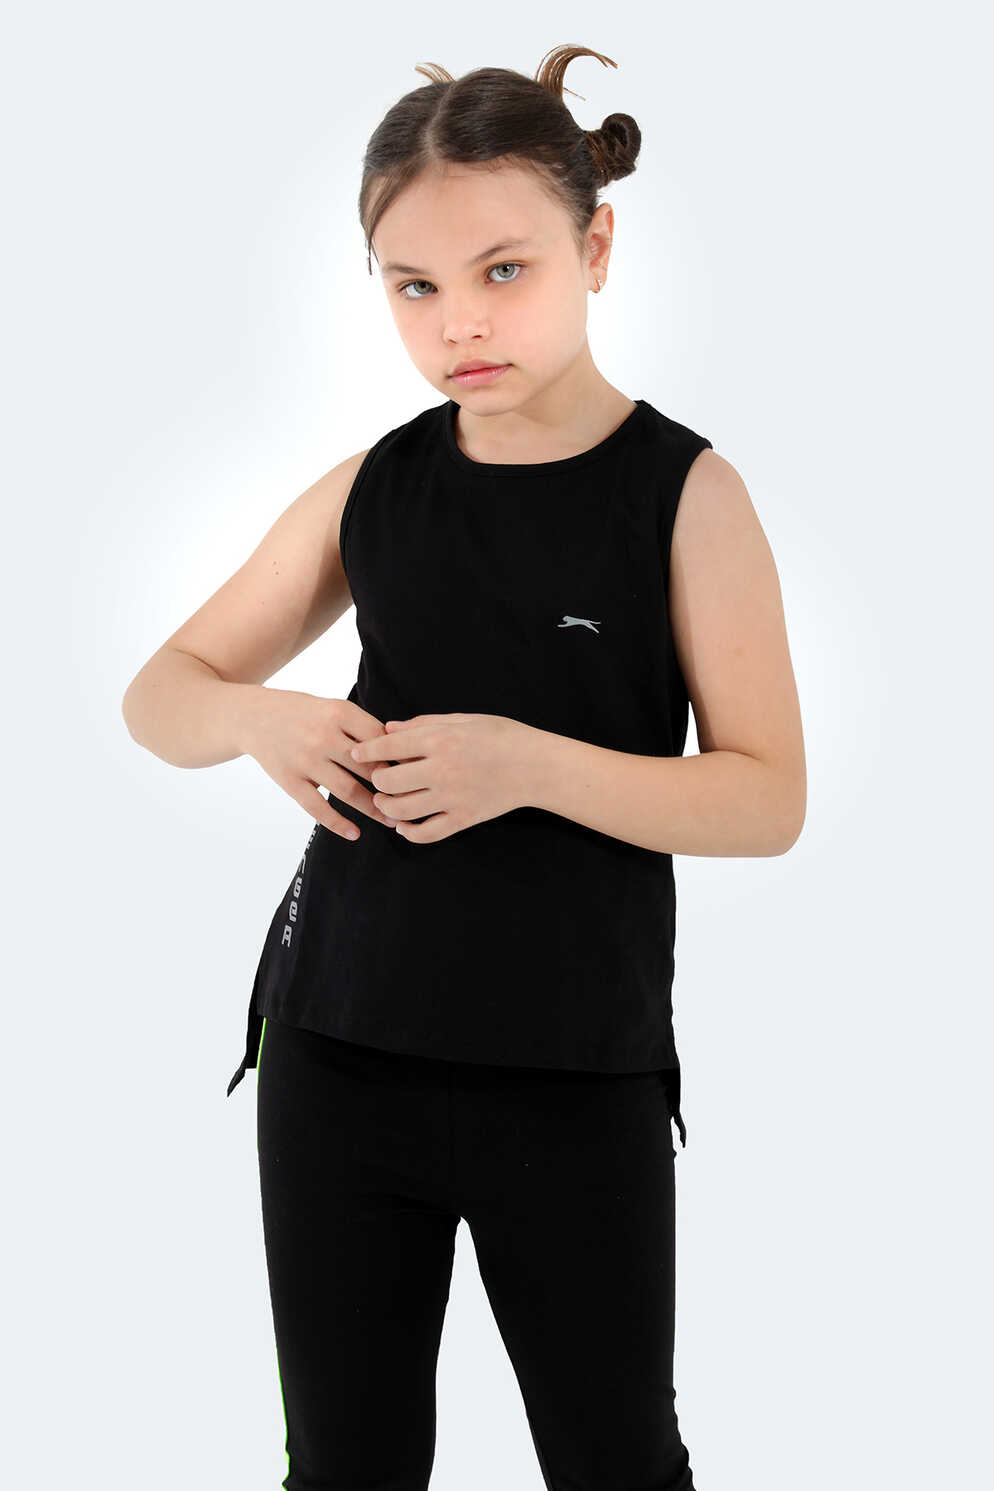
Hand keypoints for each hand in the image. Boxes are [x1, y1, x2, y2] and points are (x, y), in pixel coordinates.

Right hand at [244, 689, 400, 839]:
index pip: (381, 740)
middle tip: (413, 802)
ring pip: (348, 791)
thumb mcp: (333, 707)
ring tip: (391, 821)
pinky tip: (355, 833)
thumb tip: (400, 753)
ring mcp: (305, 760)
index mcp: (339, 712)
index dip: (401, 759)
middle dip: (394, 788)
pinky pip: (317, 807)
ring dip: (373, 809)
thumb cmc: (303, 713)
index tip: (417, 774)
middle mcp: (323, 736)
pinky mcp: (289, 780)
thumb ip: (362, 727)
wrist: (252, 717)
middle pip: (369, 768)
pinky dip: (338, 824)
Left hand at [349, 712, 535, 842]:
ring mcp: (451, 798)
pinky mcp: (463, 818)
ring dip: (386, 807)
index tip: (357, 754)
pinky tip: (404, 825)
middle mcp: (441, 769)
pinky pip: (427, 833)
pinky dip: (409, 832)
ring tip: (385, 802)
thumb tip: (388, 729)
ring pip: (401, 810)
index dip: (366, 751)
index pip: (388, 748)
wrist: (536, 765)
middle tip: (378, 778)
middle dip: (376, 781)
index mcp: (440, 740)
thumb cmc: (501, 736)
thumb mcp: (463, 719)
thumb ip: (423, 724)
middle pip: (388, 782)